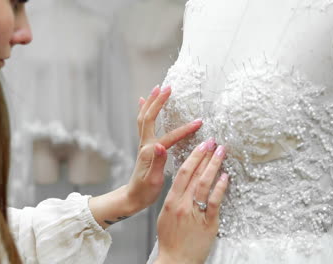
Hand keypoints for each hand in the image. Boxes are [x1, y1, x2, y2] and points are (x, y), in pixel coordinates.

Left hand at [125, 85, 203, 212]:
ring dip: (150, 102)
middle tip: (167, 87)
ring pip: (144, 117)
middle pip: (149, 117)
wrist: (132, 197)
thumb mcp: (153, 180)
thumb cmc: (144, 191)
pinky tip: (143, 102)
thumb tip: (161, 146)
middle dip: (158, 101)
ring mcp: (143, 144)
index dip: (185, 129)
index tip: (199, 123)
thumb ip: (158, 162)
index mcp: (150, 152)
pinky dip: (144, 110)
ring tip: (156, 88)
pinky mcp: (145, 146)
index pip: (169, 137)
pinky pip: (142, 123)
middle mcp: (145, 144)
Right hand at [155, 139, 228, 263]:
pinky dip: (220, 187)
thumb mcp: (165, 215)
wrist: (176, 261)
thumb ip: (174, 199)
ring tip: (221, 153)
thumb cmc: (170, 240)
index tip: (201, 146)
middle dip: (205, 156)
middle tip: (213, 142)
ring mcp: (195, 213)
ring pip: (205, 184)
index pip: (182, 173)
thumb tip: (182, 184)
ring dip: (214, 166)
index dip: (193, 157)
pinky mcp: (208, 223)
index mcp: (171, 201)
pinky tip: (225, 177)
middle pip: (194, 174)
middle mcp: (182, 204)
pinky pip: (214, 202)